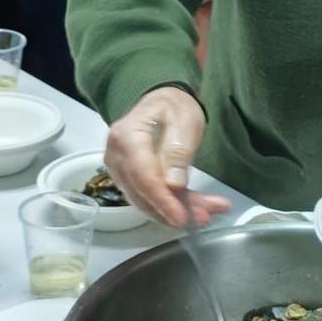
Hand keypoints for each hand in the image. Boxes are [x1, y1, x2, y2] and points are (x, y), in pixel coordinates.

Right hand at [104, 86, 231, 228]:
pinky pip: (148, 197)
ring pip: (145, 200)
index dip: (162, 201)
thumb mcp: (184, 120)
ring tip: (206, 214)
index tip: (183, 218)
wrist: (162, 102)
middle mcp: (116, 155)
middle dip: (174, 210)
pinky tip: (192, 209)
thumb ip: (178, 151)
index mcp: (127, 136)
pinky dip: (170, 206)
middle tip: (206, 217)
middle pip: (143, 192)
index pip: (143, 176)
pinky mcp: (128, 179)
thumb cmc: (173, 107)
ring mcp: (119, 169)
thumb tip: (174, 185)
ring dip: (175, 210)